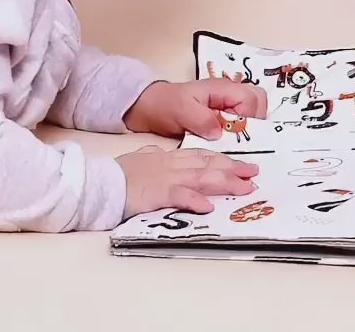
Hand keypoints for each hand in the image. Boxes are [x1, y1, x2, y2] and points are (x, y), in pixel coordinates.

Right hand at [116, 145, 259, 217]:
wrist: (100, 181)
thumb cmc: (117, 173)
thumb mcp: (137, 157)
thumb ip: (150, 153)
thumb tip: (157, 149)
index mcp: (168, 157)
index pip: (201, 156)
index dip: (223, 160)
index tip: (242, 165)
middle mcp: (171, 165)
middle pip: (207, 165)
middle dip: (233, 169)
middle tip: (254, 175)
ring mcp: (166, 178)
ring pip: (201, 177)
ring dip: (224, 182)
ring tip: (244, 188)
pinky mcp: (157, 194)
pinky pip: (179, 196)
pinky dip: (195, 200)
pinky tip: (209, 206)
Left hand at [123, 78, 268, 140]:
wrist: (150, 108)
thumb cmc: (165, 104)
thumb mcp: (181, 110)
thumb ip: (201, 119)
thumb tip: (220, 132)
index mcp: (222, 89)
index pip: (252, 99)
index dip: (250, 117)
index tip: (237, 132)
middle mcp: (229, 96)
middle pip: (259, 103)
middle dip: (257, 122)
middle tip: (242, 138)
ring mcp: (227, 108)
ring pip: (253, 114)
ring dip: (249, 130)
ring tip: (236, 144)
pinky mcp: (223, 120)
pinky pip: (241, 125)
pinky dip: (240, 136)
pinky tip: (230, 148)